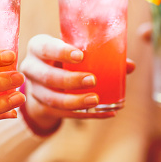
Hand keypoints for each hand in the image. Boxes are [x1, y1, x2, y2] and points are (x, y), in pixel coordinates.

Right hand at [19, 34, 135, 132]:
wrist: (44, 78)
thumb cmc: (64, 57)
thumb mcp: (74, 50)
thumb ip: (98, 54)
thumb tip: (129, 65)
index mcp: (38, 47)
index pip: (45, 48)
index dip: (61, 52)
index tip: (81, 56)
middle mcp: (31, 67)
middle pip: (47, 76)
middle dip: (70, 80)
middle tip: (92, 80)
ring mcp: (34, 89)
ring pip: (52, 99)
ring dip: (75, 101)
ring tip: (96, 100)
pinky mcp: (41, 107)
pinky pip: (62, 114)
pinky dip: (84, 115)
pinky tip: (104, 113)